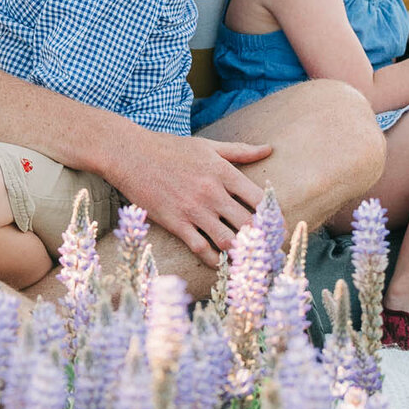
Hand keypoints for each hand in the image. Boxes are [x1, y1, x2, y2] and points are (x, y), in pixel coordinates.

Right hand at [107, 131, 273, 266]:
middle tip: (271, 252)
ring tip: (251, 262)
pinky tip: (222, 263)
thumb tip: (269, 149)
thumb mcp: (208, 145)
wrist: (129, 154)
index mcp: (223, 172)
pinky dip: (215, 260)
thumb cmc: (169, 148)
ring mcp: (193, 209)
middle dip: (264, 240)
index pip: (260, 200)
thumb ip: (240, 151)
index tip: (279, 228)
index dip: (274, 218)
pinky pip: (201, 248)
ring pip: (228, 240)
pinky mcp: (175, 223)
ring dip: (242, 253)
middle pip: (249, 224)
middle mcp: (212, 192)